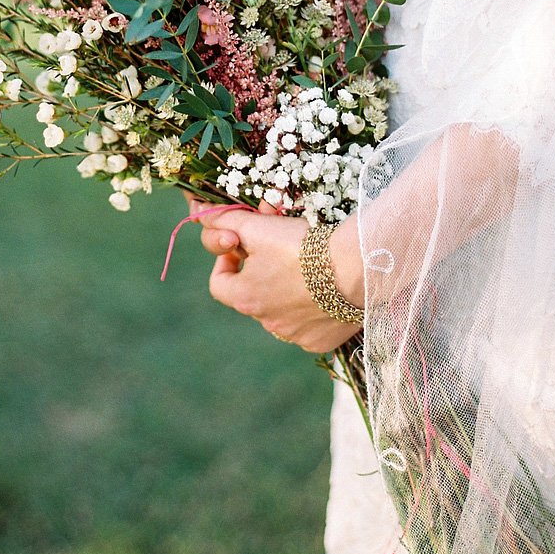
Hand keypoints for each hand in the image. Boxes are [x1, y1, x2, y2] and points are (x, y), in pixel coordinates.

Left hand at [193, 200, 361, 352]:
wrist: (357, 267)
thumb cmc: (302, 246)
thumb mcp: (258, 227)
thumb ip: (225, 221)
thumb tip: (197, 213)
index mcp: (245, 299)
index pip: (219, 284)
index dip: (225, 261)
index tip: (239, 246)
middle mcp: (267, 323)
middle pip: (252, 295)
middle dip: (259, 270)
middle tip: (278, 246)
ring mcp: (296, 335)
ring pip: (281, 310)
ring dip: (285, 288)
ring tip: (304, 264)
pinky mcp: (322, 341)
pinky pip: (309, 324)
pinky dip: (312, 307)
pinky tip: (325, 286)